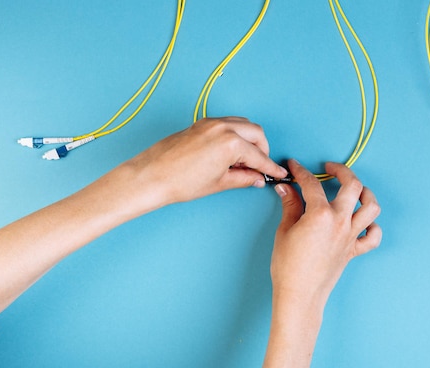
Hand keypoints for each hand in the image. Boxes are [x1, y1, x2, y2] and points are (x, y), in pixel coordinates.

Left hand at [125, 117, 287, 205]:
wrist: (152, 176)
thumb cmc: (180, 182)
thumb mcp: (218, 183)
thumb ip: (242, 178)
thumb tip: (255, 178)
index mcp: (231, 143)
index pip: (259, 156)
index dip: (270, 168)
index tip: (278, 174)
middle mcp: (223, 127)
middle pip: (256, 133)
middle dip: (262, 150)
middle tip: (260, 167)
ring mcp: (211, 123)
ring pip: (243, 125)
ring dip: (250, 140)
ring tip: (244, 160)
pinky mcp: (201, 123)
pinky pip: (227, 124)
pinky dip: (235, 134)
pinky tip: (231, 151)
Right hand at [270, 160, 381, 311]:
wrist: (300, 295)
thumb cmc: (288, 266)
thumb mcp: (284, 231)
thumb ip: (290, 206)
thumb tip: (286, 188)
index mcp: (321, 214)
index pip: (312, 184)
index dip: (301, 171)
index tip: (294, 167)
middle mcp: (341, 221)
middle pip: (352, 185)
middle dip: (341, 171)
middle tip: (329, 168)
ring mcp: (350, 236)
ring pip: (371, 207)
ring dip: (366, 194)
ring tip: (354, 190)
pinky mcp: (354, 251)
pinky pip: (373, 236)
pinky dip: (372, 227)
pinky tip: (362, 222)